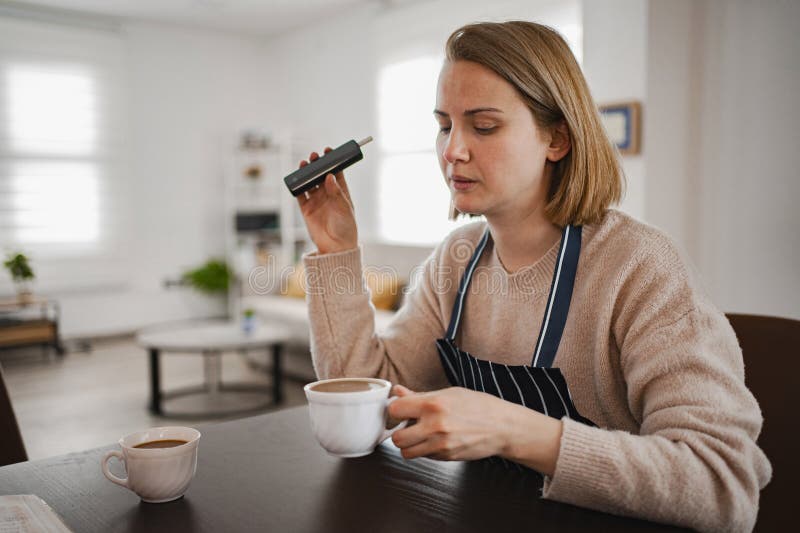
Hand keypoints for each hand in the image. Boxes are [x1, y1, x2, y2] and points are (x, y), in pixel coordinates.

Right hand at [297, 147, 357, 254]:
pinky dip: (297, 186)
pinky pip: (300, 195)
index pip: (335, 173)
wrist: (336, 247)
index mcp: (340, 192)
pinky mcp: (306, 209)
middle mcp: (328, 194)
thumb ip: (336, 193)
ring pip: (309, 183)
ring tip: (304, 163)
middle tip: (314, 156)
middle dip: (317, 165)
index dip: (332, 161)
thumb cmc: (346, 228)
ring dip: (306, 173)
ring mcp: (316, 201)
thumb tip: (329, 176)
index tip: (329, 151)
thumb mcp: (344, 209)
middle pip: (320, 175)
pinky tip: (296, 179)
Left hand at [387, 384, 562, 474]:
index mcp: (433, 404)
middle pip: (396, 438)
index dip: (396, 410)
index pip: (395, 410)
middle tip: (407, 425)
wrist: (502, 426)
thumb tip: (398, 391)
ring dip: (409, 444)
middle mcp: (435, 426)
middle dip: (399, 432)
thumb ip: (419, 395)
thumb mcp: (449, 393)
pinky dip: (425, 450)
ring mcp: (440, 444)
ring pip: (406, 452)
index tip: (401, 410)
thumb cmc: (479, 406)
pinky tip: (436, 440)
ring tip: (420, 434)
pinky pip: (424, 457)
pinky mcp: (446, 457)